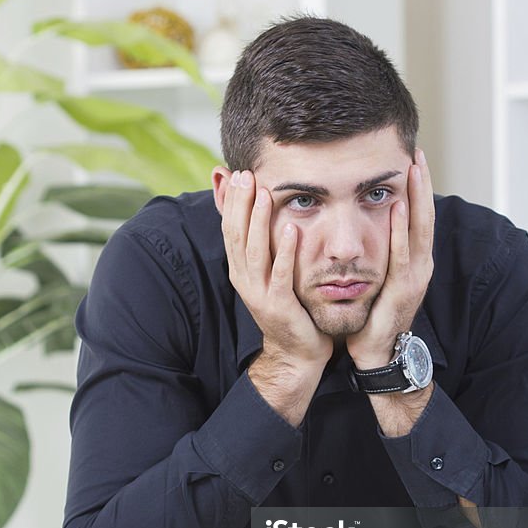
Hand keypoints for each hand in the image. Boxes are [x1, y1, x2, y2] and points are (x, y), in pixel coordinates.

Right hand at [221, 170, 333, 368]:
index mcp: (240, 270)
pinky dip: (285, 251)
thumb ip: (264, 247)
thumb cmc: (289, 309)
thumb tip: (258, 215)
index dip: (233, 202)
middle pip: (238, 235)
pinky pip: (281, 274)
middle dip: (241, 204)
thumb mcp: (271, 274)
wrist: (296, 353)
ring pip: (255, 251)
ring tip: (265, 193)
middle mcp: (245, 280)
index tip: (239, 174)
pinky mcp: (279, 305)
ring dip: (258, 221)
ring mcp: (260, 294)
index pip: (231, 230)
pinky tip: (290, 229)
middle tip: (246, 174)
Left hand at [346, 149, 434, 368]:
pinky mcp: (404, 288)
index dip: (419, 188)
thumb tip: (370, 226)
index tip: (413, 159)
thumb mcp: (378, 277)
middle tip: (417, 152)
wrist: (377, 351)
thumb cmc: (373, 315)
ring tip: (414, 168)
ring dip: (417, 197)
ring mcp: (416, 276)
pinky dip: (402, 229)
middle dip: (422, 184)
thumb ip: (379, 253)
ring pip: (419, 229)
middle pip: (425, 215)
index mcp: (414, 260)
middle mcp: (421, 264)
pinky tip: (400, 206)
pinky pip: (401, 252)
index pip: (419, 216)